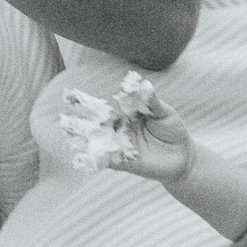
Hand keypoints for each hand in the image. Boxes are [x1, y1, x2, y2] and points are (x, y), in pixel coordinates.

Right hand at [60, 82, 194, 182]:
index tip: (73, 93)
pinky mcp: (122, 162)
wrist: (183, 158)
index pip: (107, 104)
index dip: (91, 100)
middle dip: (81, 114)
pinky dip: (93, 158)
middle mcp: (119, 128)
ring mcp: (120, 145)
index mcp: (127, 113)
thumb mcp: (165, 114)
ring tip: (66, 131)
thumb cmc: (173, 131)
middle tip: (63, 108)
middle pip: (97, 120)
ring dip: (82, 135)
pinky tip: (79, 157)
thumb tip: (145, 84)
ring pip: (97, 139)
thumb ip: (152, 102)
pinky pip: (105, 160)